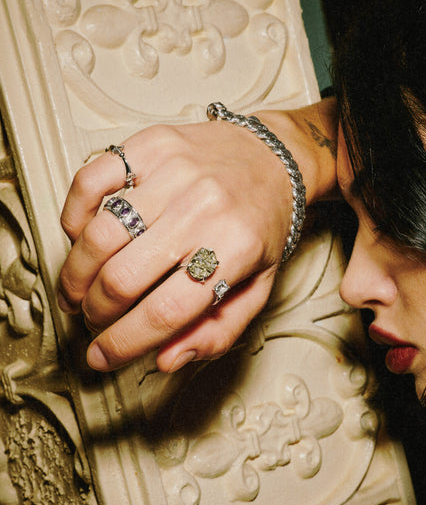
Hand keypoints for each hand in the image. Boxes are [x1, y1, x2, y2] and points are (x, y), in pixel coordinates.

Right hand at [58, 118, 294, 372]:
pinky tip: (82, 237)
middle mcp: (203, 208)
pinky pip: (89, 181)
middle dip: (97, 312)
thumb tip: (167, 359)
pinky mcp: (150, 145)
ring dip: (76, 274)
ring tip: (79, 290)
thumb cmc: (262, 224)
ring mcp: (174, 171)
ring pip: (99, 234)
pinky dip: (74, 216)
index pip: (165, 312)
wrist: (273, 159)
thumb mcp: (259, 285)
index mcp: (235, 248)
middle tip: (95, 319)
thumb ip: (219, 329)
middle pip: (123, 277)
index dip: (124, 344)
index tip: (101, 356)